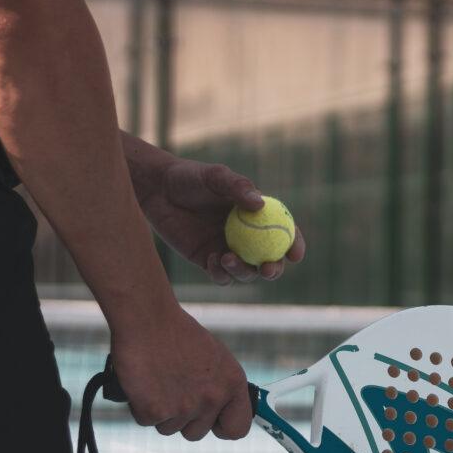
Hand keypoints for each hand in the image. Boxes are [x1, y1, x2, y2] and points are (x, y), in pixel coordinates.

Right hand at [111, 306, 251, 440]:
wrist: (148, 319)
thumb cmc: (179, 335)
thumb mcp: (216, 359)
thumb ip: (221, 387)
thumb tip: (220, 411)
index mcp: (233, 384)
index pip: (238, 428)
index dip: (222, 427)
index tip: (212, 422)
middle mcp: (213, 398)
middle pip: (197, 433)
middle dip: (183, 419)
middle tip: (173, 391)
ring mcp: (185, 407)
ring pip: (169, 429)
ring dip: (161, 411)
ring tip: (159, 382)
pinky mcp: (156, 410)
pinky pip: (146, 421)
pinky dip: (140, 406)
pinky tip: (144, 384)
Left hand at [138, 158, 305, 283]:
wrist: (157, 189)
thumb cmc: (191, 177)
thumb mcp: (215, 177)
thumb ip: (237, 187)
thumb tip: (260, 205)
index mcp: (258, 216)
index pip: (284, 232)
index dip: (294, 244)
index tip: (295, 254)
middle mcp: (248, 236)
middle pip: (270, 260)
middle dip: (274, 269)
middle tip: (267, 268)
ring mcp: (229, 250)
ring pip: (246, 273)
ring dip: (243, 272)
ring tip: (227, 258)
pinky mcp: (208, 261)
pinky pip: (221, 276)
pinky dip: (221, 273)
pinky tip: (212, 260)